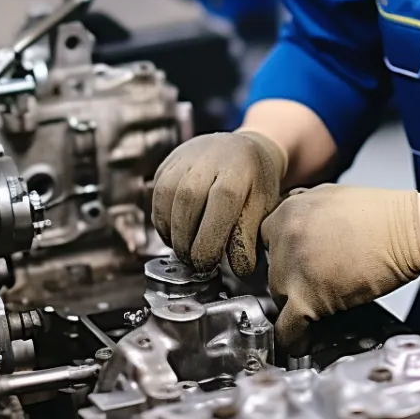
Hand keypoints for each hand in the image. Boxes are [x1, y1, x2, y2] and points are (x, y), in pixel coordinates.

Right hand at [152, 130, 286, 275]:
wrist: (242, 149)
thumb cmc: (254, 182)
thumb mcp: (262, 206)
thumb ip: (250, 235)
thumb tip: (240, 269)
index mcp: (238, 168)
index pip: (222, 202)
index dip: (210, 239)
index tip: (209, 264)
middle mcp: (209, 158)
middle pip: (188, 200)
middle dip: (187, 240)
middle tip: (195, 263)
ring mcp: (185, 157)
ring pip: (167, 198)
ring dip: (172, 232)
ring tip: (185, 251)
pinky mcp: (168, 164)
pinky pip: (157, 196)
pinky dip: (162, 221)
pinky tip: (175, 235)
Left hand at [261, 184, 419, 351]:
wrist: (409, 230)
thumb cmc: (383, 215)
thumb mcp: (331, 196)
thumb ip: (304, 211)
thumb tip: (295, 228)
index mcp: (288, 209)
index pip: (266, 240)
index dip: (283, 255)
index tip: (294, 265)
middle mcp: (284, 236)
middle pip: (272, 270)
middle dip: (292, 278)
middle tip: (316, 282)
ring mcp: (292, 267)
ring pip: (279, 297)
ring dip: (297, 303)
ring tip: (320, 304)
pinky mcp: (307, 296)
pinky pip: (287, 328)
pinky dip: (295, 337)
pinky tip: (304, 338)